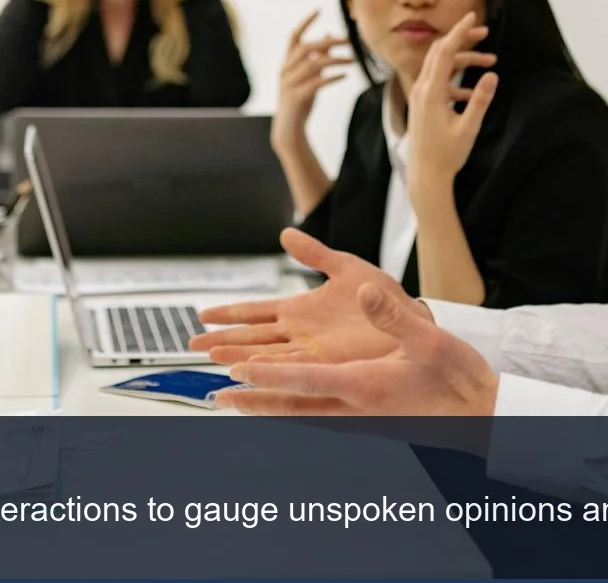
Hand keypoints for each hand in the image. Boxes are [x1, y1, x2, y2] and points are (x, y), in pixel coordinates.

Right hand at [191, 228, 426, 364]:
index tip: (203, 314)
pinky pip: (293, 371)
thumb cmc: (387, 297)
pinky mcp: (328, 366)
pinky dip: (271, 372)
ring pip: (266, 357)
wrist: (414, 320)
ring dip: (240, 358)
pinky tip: (251, 374)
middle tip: (194, 343)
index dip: (229, 314)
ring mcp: (312, 352)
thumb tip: (286, 233)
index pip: (256, 312)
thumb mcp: (346, 267)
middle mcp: (301, 334)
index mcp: (301, 310)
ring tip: (213, 360)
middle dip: (223, 341)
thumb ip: (314, 253)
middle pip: (252, 338)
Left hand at [217, 283, 499, 416]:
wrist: (484, 418)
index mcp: (364, 386)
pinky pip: (319, 416)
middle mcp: (355, 407)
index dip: (269, 375)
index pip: (305, 379)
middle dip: (253, 400)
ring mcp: (360, 418)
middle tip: (216, 398)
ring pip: (302, 413)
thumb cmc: (459, 380)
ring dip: (268, 407)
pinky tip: (286, 408)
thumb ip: (393, 316)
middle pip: (292, 405)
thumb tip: (363, 293)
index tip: (237, 371)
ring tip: (238, 403)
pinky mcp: (369, 419)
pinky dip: (294, 410)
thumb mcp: (429, 339)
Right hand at [270, 11, 352, 152]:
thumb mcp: (308, 76)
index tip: (318, 10)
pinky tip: (345, 75)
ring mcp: (289, 84)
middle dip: (328, 42)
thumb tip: (328, 36)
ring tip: (353, 60)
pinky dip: (331, 77)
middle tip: (348, 41)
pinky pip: (316, 83)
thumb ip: (316, 57)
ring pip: (313, 65)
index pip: (294, 37)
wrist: (289, 129)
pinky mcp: (297, 97)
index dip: (305, 22)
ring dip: (335, 60)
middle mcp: (286, 71)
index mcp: (287, 63)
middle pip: (306, 48)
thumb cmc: (300, 100)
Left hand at [405, 13, 497, 194]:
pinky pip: (440, 81)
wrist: (426, 176)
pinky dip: (457, 80)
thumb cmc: (446, 155)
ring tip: (491, 61)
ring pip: (441, 66)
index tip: (473, 17)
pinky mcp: (423, 104)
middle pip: (440, 52)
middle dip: (462, 39)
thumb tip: (492, 75)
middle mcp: (422, 90)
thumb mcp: (468, 128)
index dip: (460, 32)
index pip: (445, 52)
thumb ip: (480, 101)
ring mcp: (420, 96)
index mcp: (431, 92)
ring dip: (465, 61)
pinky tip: (475, 91)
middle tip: (485, 32)